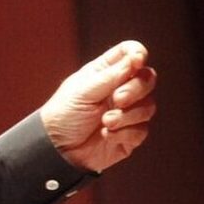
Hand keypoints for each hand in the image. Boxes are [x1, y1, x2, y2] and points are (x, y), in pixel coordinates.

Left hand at [39, 40, 157, 172]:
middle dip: (136, 89)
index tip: (137, 61)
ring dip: (127, 115)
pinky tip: (105, 135)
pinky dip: (124, 133)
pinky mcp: (129, 135)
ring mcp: (126, 112)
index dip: (137, 54)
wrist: (56, 149)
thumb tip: (136, 58)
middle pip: (147, 79)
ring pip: (148, 106)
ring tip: (106, 122)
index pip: (130, 54)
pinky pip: (141, 130)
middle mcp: (119, 90)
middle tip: (117, 100)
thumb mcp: (83, 91)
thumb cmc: (63, 115)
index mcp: (105, 73)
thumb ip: (110, 75)